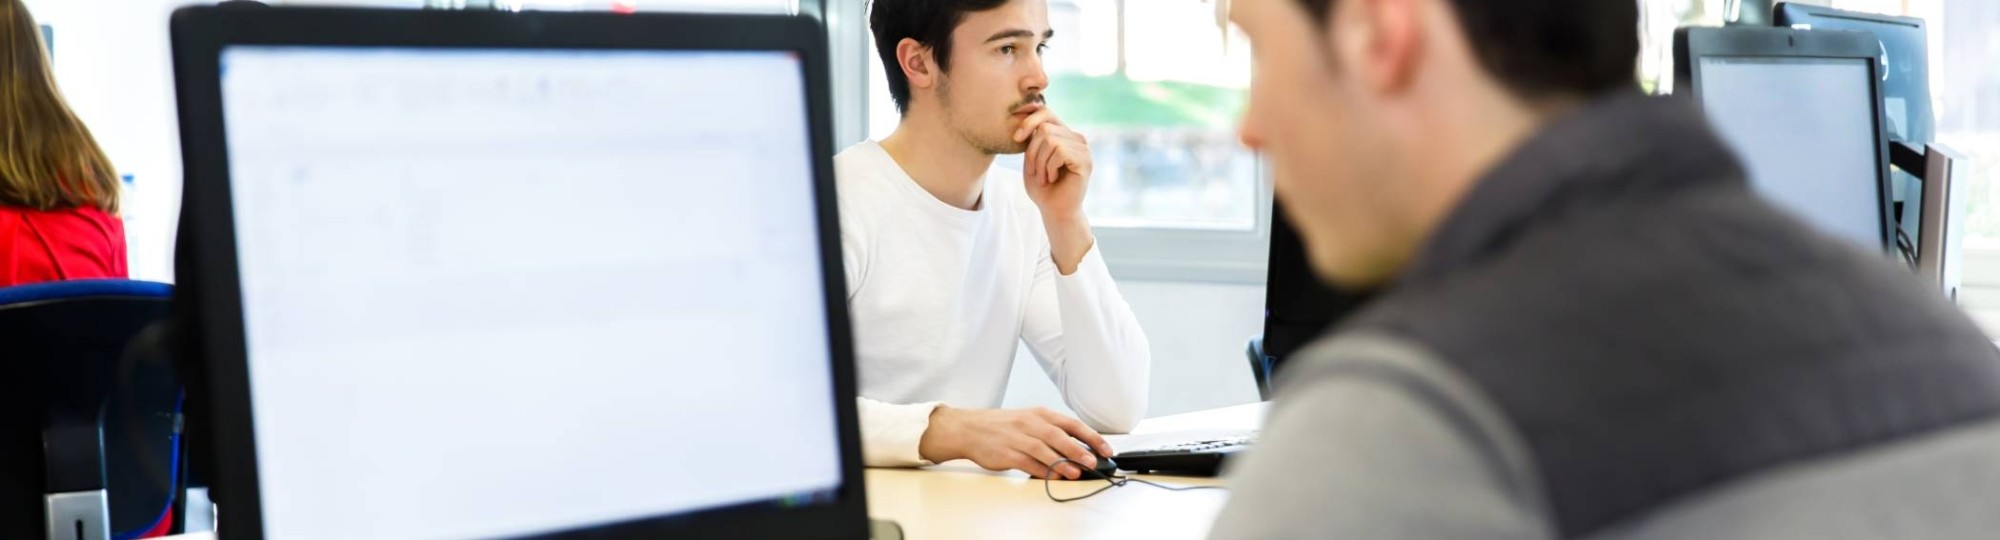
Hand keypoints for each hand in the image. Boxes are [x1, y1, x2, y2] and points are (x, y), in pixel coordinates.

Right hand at [918, 406, 1114, 479]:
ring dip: (1063, 462)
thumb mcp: (1029, 420)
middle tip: (1094, 461)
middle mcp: (1031, 424)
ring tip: (1077, 472)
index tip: (1106, 449)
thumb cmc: (1002, 426)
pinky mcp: (1007, 454)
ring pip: (1045, 450)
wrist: (969, 429)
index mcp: (1040, 414)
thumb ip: (1052, 432)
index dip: (1091, 436)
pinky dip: (1042, 470)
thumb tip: (1078, 449)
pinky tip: (1053, 477)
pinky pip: (1028, 463)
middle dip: (1079, 450)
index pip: (1072, 424)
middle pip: (1060, 436)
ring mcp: (1018, 439)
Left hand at [1012, 110, 1091, 219]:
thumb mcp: (1031, 158)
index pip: (1046, 112)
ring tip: (1043, 177)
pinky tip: (1053, 178)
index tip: (1016, 138)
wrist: (1054, 211)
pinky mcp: (1085, 161)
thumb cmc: (1042, 187)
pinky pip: (1059, 151)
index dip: (1029, 121)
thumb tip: (1028, 114)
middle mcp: (1076, 138)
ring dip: (1040, 162)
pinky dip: (1049, 167)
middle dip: (1032, 152)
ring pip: (1050, 139)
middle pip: (1044, 128)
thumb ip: (1032, 138)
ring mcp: (1083, 148)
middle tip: (1034, 172)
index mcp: (1064, 134)